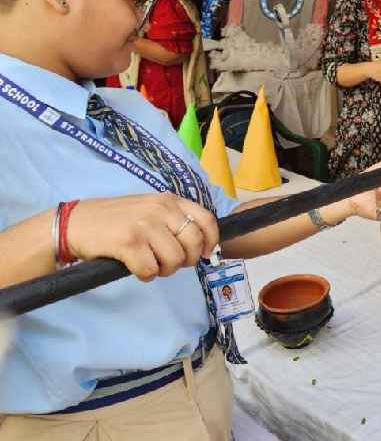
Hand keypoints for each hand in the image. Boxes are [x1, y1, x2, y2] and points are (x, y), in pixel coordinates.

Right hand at [66, 193, 218, 281]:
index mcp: (169, 200)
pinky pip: (151, 270)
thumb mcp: (149, 209)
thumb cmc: (115, 220)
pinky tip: (135, 268)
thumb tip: (201, 245)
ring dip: (164, 270)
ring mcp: (144, 224)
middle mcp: (160, 209)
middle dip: (185, 261)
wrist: (75, 223)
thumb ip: (173, 220)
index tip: (203, 254)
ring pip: (174, 260)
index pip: (206, 220)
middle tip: (169, 264)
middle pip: (193, 243)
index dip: (210, 241)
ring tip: (149, 265)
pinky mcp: (128, 242)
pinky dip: (146, 275)